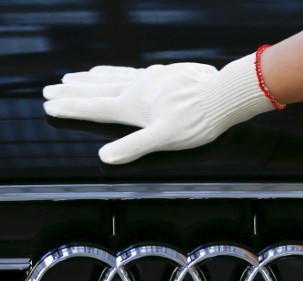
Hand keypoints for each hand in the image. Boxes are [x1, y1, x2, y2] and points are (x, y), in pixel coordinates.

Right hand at [43, 53, 274, 163]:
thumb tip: (105, 157)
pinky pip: (129, 71)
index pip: (94, 108)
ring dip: (91, 79)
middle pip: (97, 90)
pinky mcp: (163, 75)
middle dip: (73, 91)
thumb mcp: (163, 138)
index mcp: (132, 105)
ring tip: (75, 77)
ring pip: (112, 78)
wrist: (221, 96)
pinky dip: (114, 71)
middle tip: (50, 89)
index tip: (49, 105)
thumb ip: (133, 147)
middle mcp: (136, 89)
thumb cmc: (196, 120)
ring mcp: (149, 80)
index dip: (71, 108)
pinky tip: (114, 72)